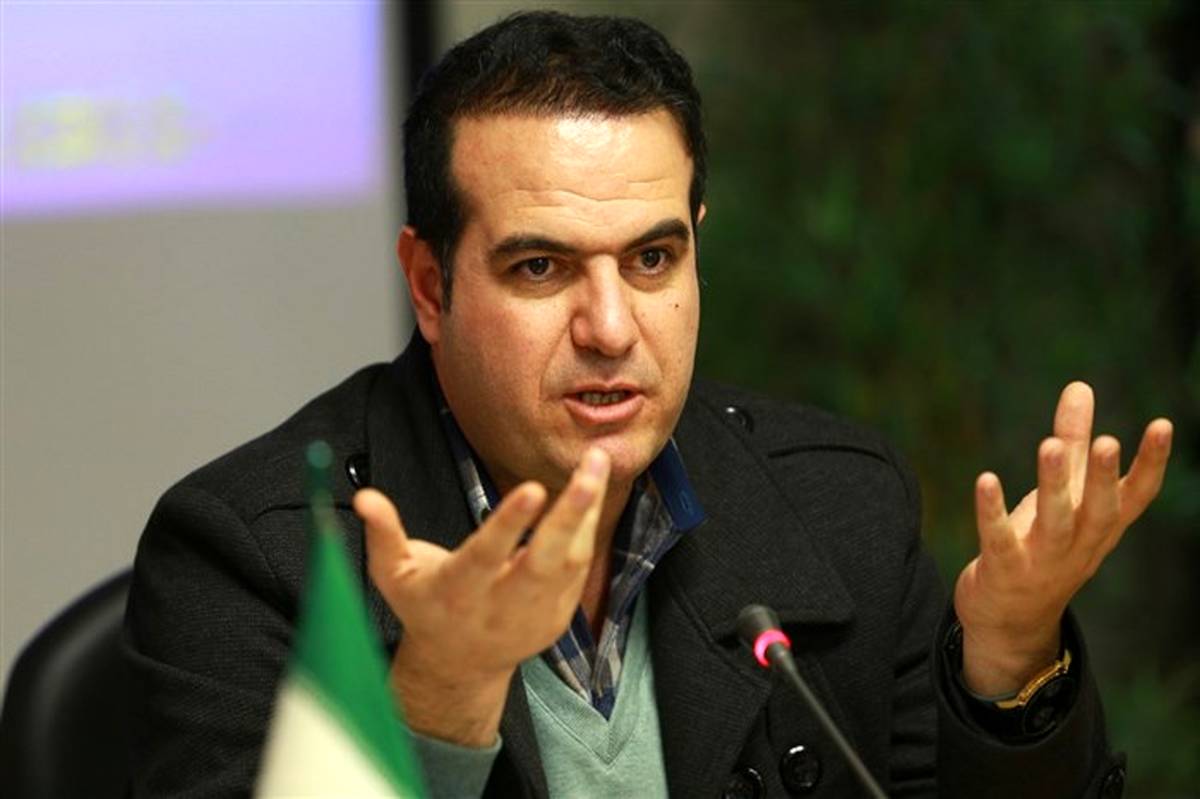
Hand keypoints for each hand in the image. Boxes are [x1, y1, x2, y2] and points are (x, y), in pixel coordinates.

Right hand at [353, 447, 610, 744]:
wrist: (457, 665)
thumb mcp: (392, 575)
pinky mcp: (557, 615)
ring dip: (587, 511)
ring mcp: (534, 614)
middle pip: (544, 559)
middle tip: (592, 470)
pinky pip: (580, 568)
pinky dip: (588, 528)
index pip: (487, 555)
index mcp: (457, 593)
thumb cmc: (423, 607)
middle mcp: (501, 606)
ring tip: (597, 463)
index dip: (509, 524)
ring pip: (572, 560)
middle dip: (571, 514)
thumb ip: (382, 533)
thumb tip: (364, 496)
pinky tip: (592, 492)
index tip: (532, 488)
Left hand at [954, 382, 1171, 695]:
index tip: (1162, 425)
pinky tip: (986, 479)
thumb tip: (1080, 385)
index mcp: (1100, 527)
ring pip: (1054, 523)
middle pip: (1098, 511)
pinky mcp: (1004, 570)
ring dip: (1053, 486)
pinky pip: (999, 540)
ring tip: (1050, 444)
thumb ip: (1073, 440)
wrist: (1011, 621)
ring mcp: (1043, 561)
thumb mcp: (1064, 494)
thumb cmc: (1043, 544)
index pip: (1136, 496)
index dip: (1151, 463)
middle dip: (1105, 477)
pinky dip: (992, 511)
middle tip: (1109, 440)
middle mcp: (1080, 545)